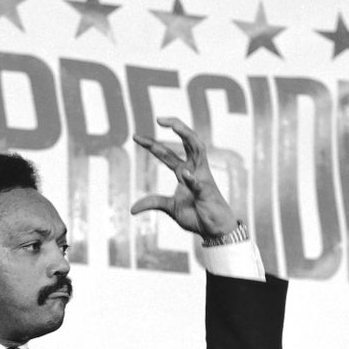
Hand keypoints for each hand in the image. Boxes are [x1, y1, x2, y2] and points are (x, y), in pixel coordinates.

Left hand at [131, 117, 237, 237]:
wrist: (216, 230)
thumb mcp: (171, 208)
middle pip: (187, 141)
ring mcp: (202, 178)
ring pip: (198, 149)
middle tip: (159, 118)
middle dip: (175, 127)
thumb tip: (132, 208)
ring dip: (187, 135)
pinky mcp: (207, 192)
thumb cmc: (198, 215)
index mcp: (184, 171)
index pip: (166, 153)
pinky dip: (192, 179)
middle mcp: (194, 169)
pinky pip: (199, 183)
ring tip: (175, 125)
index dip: (151, 144)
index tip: (135, 137)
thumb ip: (154, 203)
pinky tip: (185, 174)